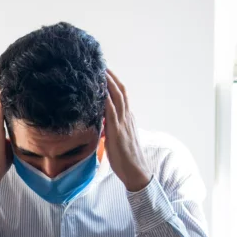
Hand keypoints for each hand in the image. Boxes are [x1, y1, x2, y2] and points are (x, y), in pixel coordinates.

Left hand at [104, 70, 151, 192]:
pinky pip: (111, 112)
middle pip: (120, 92)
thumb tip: (101, 124)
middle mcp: (127, 117)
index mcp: (128, 119)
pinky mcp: (117, 131)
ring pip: (117, 98)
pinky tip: (100, 92)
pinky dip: (106, 100)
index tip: (105, 72)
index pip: (121, 96)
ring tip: (100, 71)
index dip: (114, 84)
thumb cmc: (127, 158)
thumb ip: (111, 129)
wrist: (137, 172)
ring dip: (109, 84)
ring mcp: (123, 123)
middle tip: (102, 64)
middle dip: (111, 78)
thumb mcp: (117, 139)